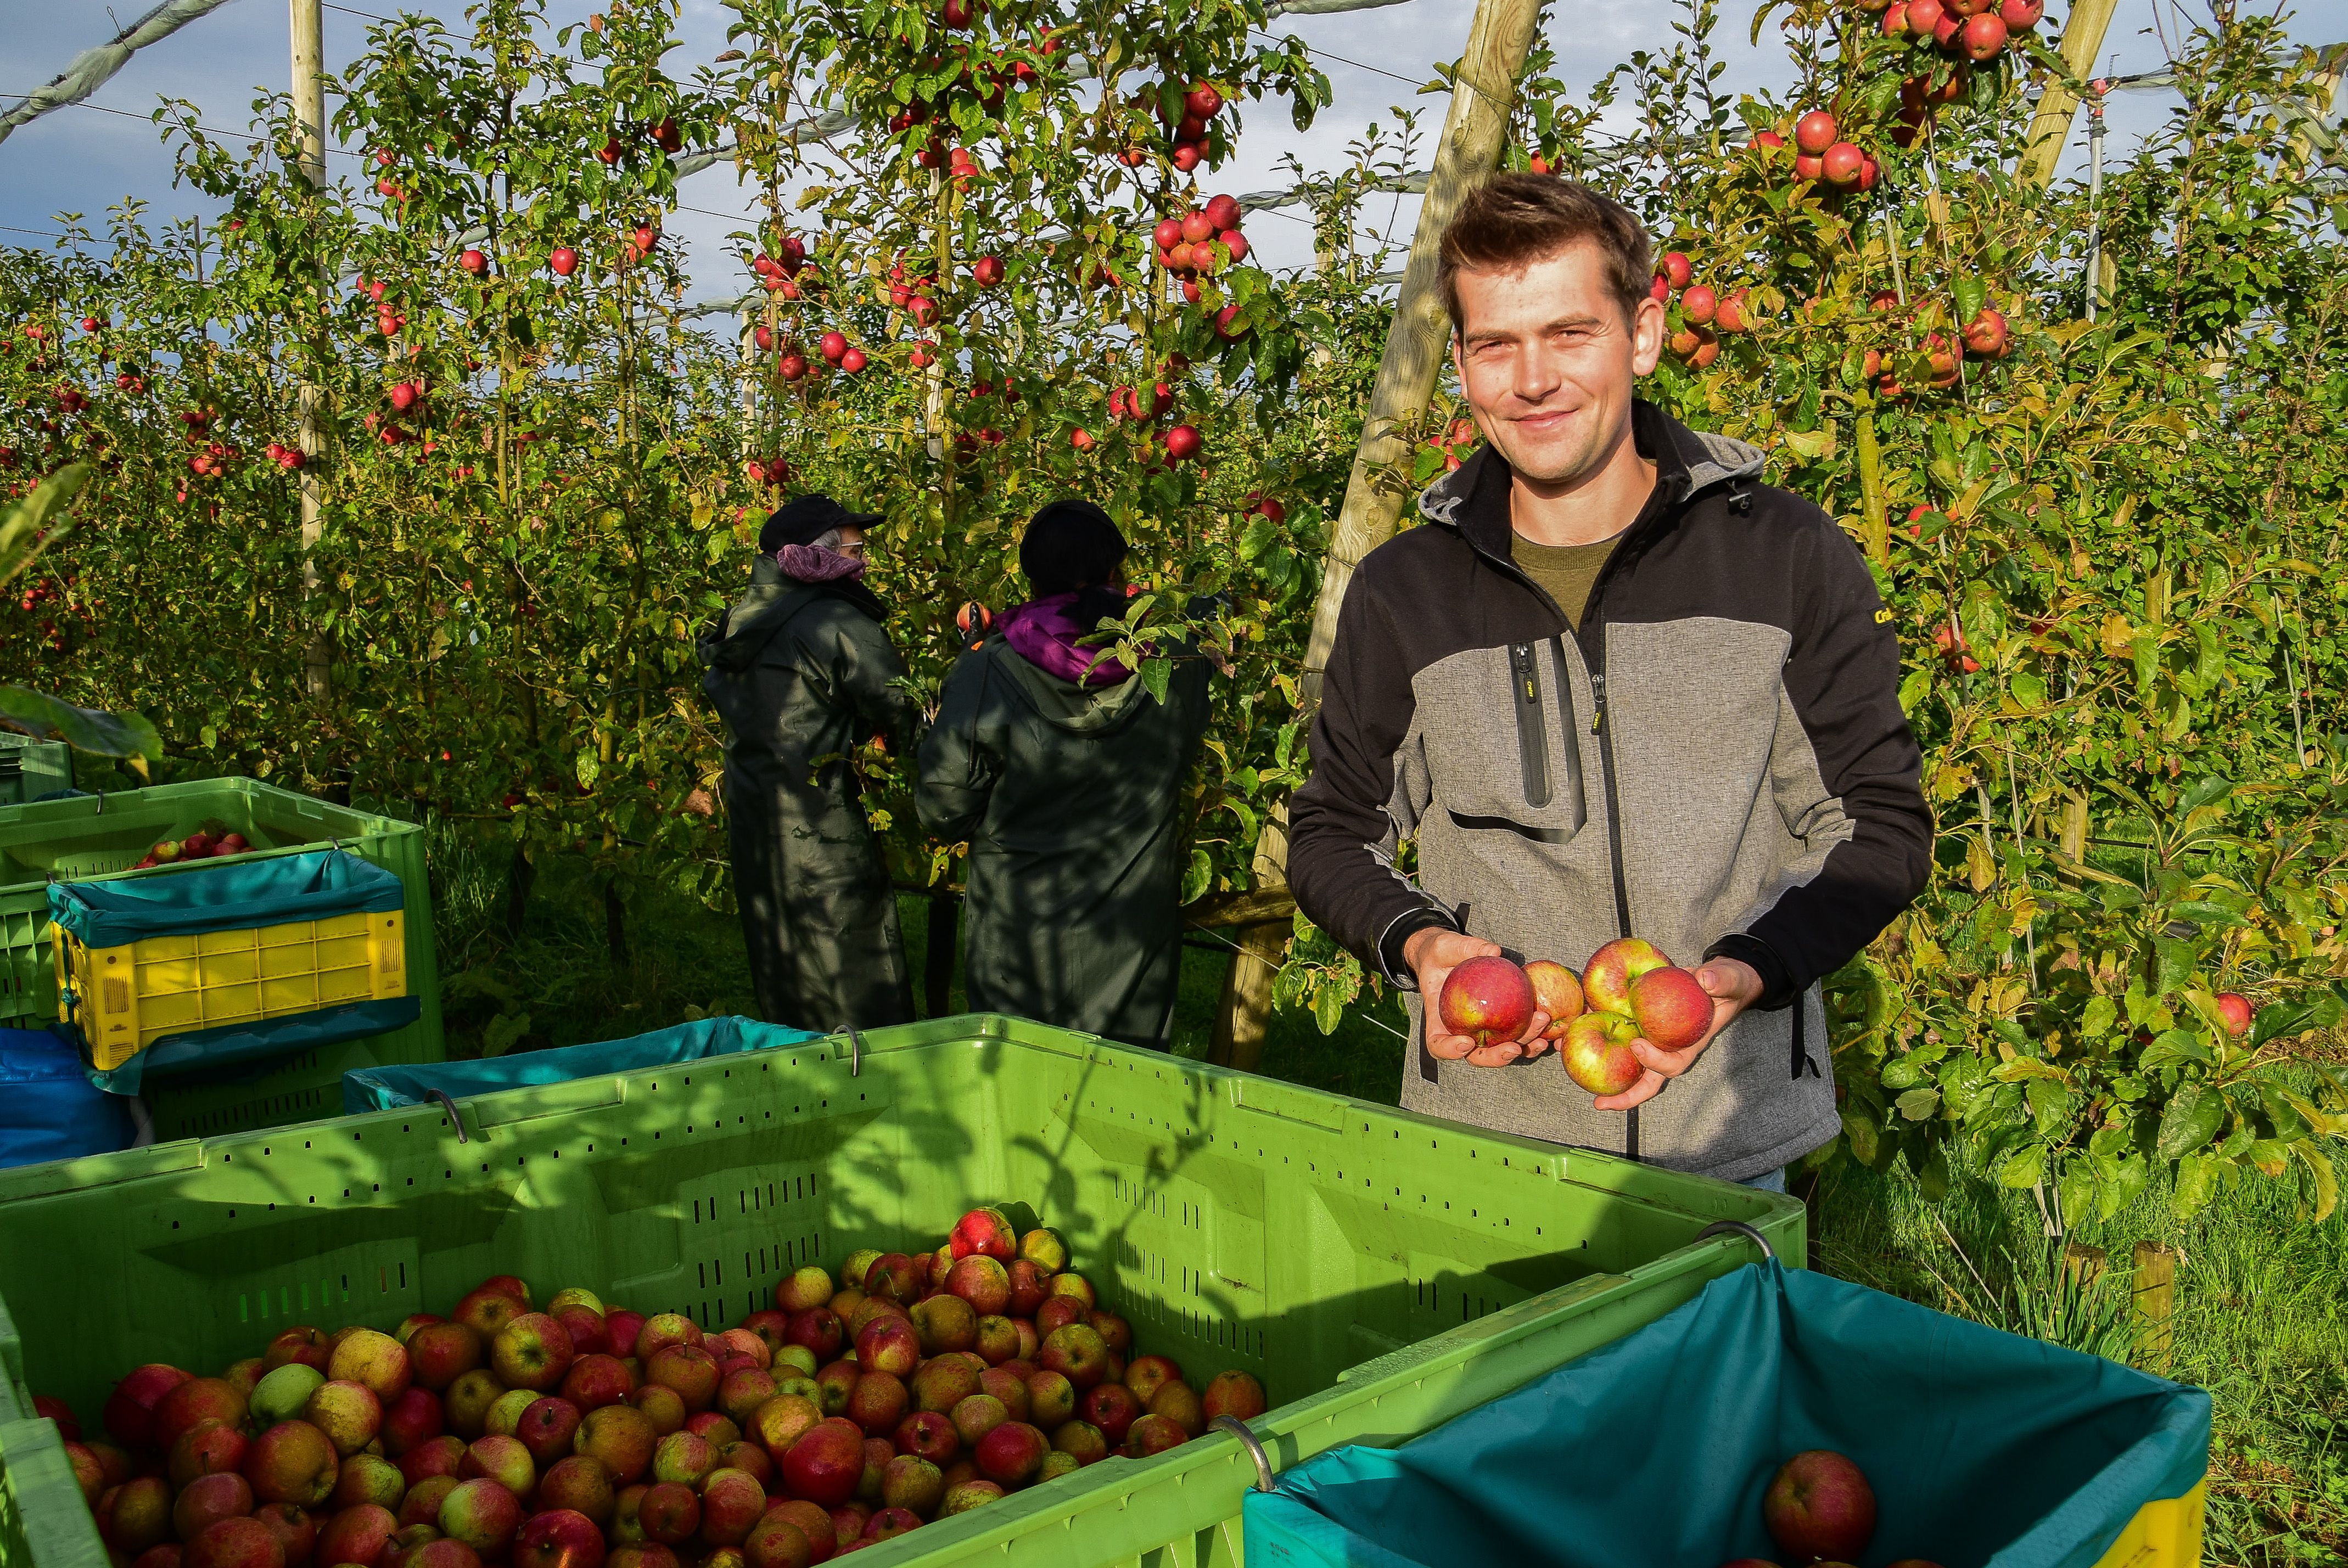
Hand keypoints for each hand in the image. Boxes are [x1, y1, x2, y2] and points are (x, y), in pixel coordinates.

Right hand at [1405, 928, 1552, 1067]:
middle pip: (1478, 1056)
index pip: (1439, 1045)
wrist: (1453, 957)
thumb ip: (1468, 949)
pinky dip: (1534, 1035)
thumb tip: (1494, 952)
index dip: (1451, 1050)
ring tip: (1541, 1040)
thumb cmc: (1445, 954)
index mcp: (1440, 1022)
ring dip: (1523, 1047)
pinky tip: (1549, 1027)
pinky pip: (1518, 1034)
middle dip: (1497, 1056)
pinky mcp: (1504, 1023)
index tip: (1466, 1042)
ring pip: (1502, 1050)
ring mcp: (1484, 1031)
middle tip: (1514, 1048)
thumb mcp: (1450, 946)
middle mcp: (1462, 1033)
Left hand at [1593, 956, 1763, 1110]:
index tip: (1637, 1046)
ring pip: (1627, 1060)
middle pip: (1646, 1080)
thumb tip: (1706, 980)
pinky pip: (1619, 1030)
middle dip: (1624, 1096)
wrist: (1716, 979)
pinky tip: (1577, 1022)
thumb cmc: (1726, 985)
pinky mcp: (1641, 1022)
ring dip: (1602, 1067)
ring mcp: (1653, 1038)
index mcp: (1689, 1045)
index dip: (1655, 1062)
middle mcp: (1668, 1047)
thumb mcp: (1731, 980)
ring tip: (1576, 1068)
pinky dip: (1597, 1028)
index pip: (1672, 1064)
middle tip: (1600, 1102)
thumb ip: (1722, 981)